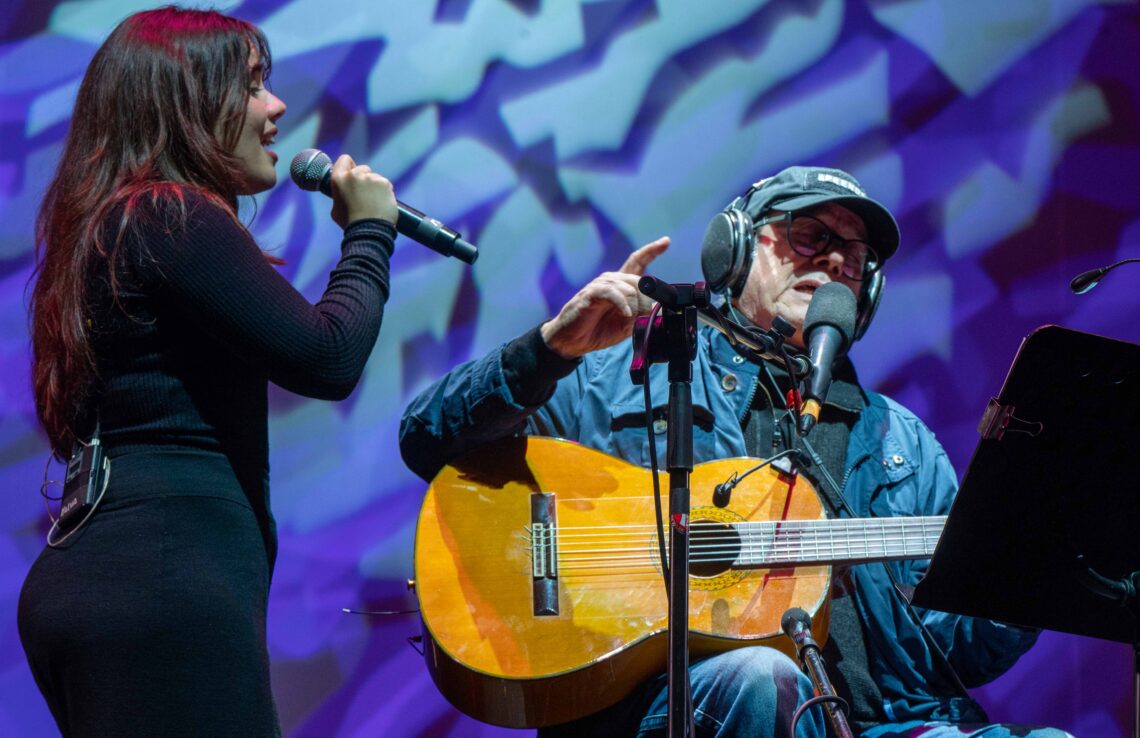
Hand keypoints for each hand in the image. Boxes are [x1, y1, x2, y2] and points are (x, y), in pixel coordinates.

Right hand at [328, 154, 398, 228]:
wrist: (369, 230)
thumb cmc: (350, 223)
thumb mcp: (336, 208)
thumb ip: (340, 194)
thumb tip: (345, 191)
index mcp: (339, 179)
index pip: (344, 160)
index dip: (349, 166)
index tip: (352, 173)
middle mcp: (354, 175)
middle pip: (362, 169)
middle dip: (364, 179)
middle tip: (364, 195)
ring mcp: (371, 178)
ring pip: (375, 177)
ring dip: (375, 187)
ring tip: (373, 203)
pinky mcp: (385, 183)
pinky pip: (385, 184)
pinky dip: (385, 192)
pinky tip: (381, 203)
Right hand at [540, 236, 669, 358]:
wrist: (573, 340)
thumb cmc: (598, 330)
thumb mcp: (626, 325)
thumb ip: (640, 316)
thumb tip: (656, 308)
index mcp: (621, 285)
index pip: (637, 261)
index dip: (652, 250)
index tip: (666, 241)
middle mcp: (612, 280)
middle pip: (639, 280)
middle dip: (647, 299)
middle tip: (645, 315)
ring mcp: (601, 285)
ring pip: (629, 287)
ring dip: (635, 305)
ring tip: (631, 318)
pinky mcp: (591, 293)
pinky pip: (613, 293)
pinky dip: (623, 304)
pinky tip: (625, 314)